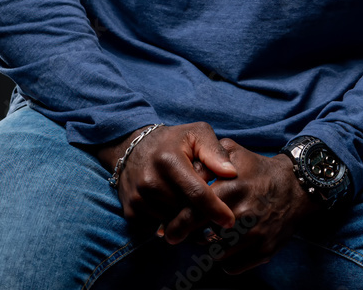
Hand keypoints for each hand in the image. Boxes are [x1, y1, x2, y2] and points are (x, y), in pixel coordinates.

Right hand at [95, 122, 238, 232]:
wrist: (132, 147)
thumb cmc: (173, 141)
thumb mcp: (196, 134)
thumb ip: (215, 151)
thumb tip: (231, 173)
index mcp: (169, 160)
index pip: (197, 193)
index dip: (216, 209)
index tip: (230, 221)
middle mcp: (150, 181)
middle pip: (185, 211)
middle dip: (199, 212)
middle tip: (208, 208)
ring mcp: (138, 198)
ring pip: (172, 222)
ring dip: (183, 218)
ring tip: (186, 203)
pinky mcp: (130, 211)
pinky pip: (156, 229)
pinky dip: (167, 223)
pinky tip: (171, 208)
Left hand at [162, 138, 322, 274]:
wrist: (295, 187)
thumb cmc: (257, 169)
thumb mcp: (235, 151)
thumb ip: (208, 155)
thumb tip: (186, 168)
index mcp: (231, 188)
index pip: (194, 212)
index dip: (176, 223)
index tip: (166, 229)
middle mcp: (243, 213)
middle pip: (202, 237)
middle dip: (186, 238)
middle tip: (176, 237)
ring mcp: (255, 235)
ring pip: (215, 254)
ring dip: (209, 246)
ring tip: (209, 234)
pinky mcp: (264, 251)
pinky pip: (231, 266)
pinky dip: (225, 259)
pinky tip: (227, 244)